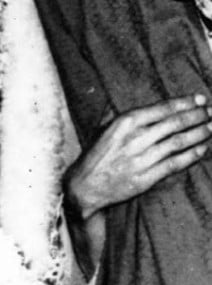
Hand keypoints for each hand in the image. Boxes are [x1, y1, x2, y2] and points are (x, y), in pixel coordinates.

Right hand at [66, 94, 211, 219]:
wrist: (85, 185)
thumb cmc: (96, 155)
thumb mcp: (103, 128)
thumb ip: (124, 116)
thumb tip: (146, 105)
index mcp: (123, 122)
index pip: (162, 109)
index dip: (185, 103)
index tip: (202, 99)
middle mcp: (134, 138)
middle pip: (175, 124)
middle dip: (197, 116)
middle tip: (211, 113)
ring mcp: (141, 158)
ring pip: (178, 142)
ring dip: (199, 134)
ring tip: (211, 128)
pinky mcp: (146, 177)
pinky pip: (175, 163)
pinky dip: (192, 155)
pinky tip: (203, 149)